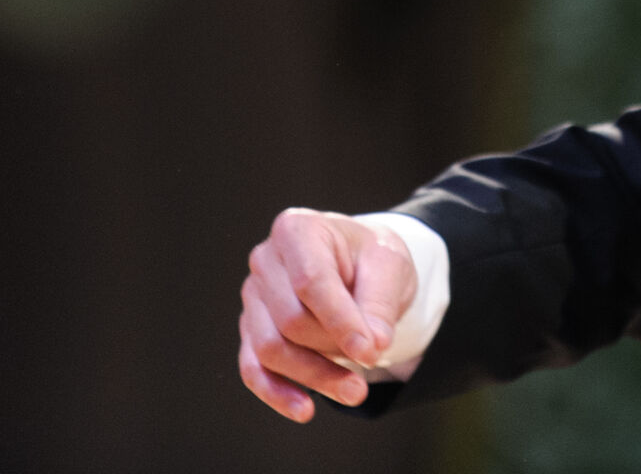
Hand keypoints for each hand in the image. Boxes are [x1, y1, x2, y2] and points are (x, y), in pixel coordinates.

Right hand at [238, 208, 416, 421]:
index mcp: (297, 230)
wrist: (360, 266)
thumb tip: (370, 347)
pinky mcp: (251, 330)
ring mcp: (253, 297)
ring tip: (355, 391)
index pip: (310, 282)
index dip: (340, 321)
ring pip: (270, 349)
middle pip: (290, 320)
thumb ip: (379, 303)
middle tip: (374, 363)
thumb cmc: (371, 259)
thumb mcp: (389, 266)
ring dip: (313, 377)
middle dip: (332, 350)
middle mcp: (266, 261)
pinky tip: (305, 410)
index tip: (372, 351)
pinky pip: (253, 369)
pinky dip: (277, 392)